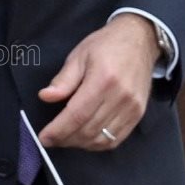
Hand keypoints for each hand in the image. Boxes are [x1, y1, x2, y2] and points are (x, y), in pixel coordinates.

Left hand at [37, 14, 157, 151]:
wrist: (140, 40)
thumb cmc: (106, 45)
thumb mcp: (79, 55)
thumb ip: (63, 79)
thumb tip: (45, 97)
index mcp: (103, 80)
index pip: (77, 115)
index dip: (58, 130)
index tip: (44, 138)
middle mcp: (120, 97)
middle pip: (88, 130)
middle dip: (65, 139)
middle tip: (51, 139)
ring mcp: (132, 108)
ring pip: (102, 139)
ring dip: (80, 144)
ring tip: (65, 139)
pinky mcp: (138, 114)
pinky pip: (116, 140)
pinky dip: (98, 144)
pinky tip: (85, 139)